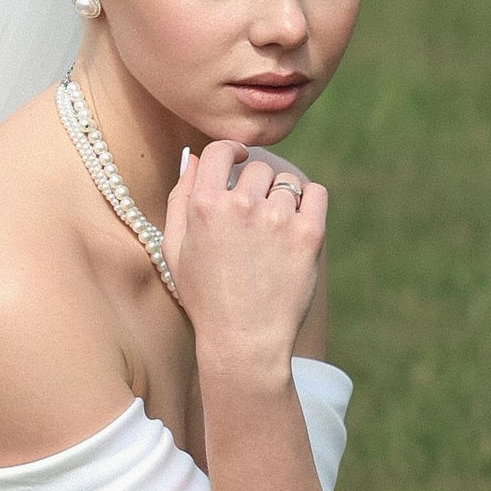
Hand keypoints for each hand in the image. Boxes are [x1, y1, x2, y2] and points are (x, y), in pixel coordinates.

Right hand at [162, 137, 325, 383]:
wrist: (245, 340)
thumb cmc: (206, 297)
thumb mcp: (174, 249)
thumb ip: (179, 198)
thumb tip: (193, 159)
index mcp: (204, 205)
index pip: (220, 150)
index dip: (230, 151)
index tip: (238, 159)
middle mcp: (240, 205)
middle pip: (257, 167)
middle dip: (255, 185)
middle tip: (254, 218)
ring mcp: (277, 218)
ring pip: (286, 181)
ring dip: (281, 197)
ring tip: (273, 231)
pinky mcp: (309, 233)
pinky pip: (316, 194)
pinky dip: (309, 202)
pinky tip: (296, 225)